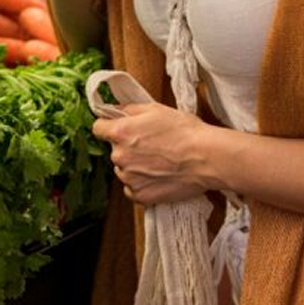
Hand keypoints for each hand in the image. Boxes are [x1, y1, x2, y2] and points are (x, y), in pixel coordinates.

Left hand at [92, 103, 213, 205]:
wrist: (206, 157)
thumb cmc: (184, 131)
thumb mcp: (155, 108)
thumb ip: (128, 109)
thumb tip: (114, 111)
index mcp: (120, 132)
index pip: (97, 128)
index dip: (107, 126)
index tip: (117, 128)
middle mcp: (119, 156)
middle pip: (114, 150)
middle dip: (127, 147)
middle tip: (150, 144)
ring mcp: (129, 178)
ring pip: (123, 170)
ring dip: (134, 166)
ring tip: (158, 161)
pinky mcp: (140, 196)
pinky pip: (132, 188)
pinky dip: (141, 184)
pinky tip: (157, 176)